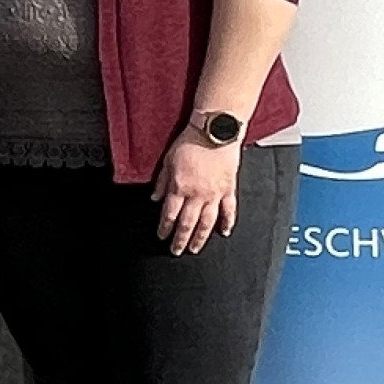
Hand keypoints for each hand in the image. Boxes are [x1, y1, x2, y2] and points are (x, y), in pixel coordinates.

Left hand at [153, 127, 241, 254]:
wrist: (215, 132)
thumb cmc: (190, 143)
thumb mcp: (168, 161)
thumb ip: (162, 182)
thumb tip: (154, 199)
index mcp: (180, 187)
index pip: (169, 214)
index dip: (164, 228)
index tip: (161, 236)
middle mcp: (197, 194)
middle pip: (187, 223)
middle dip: (180, 239)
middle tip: (176, 250)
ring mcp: (215, 193)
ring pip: (207, 222)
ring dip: (200, 238)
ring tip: (195, 248)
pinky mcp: (229, 189)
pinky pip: (229, 210)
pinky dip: (227, 223)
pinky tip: (224, 233)